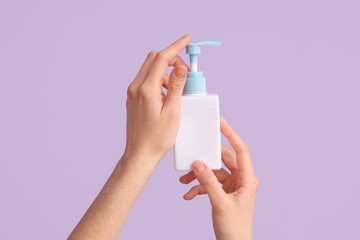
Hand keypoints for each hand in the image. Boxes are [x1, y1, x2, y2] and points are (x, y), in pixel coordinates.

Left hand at [124, 34, 189, 164]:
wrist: (140, 154)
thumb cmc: (157, 138)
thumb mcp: (173, 112)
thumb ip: (177, 87)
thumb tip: (181, 67)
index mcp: (146, 90)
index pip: (161, 59)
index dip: (175, 47)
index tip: (186, 40)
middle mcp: (136, 87)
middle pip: (154, 59)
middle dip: (171, 59)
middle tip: (186, 71)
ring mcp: (133, 92)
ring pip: (151, 69)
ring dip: (166, 72)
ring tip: (179, 89)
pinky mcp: (134, 98)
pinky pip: (147, 80)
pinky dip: (160, 80)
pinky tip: (169, 95)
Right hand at [180, 117, 258, 239]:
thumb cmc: (235, 228)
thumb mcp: (219, 203)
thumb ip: (208, 182)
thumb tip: (198, 163)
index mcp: (247, 179)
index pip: (241, 150)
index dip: (231, 134)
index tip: (220, 123)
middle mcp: (241, 180)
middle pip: (223, 160)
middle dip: (205, 161)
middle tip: (192, 158)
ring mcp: (232, 186)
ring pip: (213, 172)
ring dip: (198, 176)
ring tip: (184, 181)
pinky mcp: (224, 193)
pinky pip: (210, 183)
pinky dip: (198, 187)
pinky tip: (188, 194)